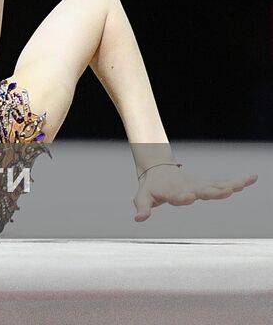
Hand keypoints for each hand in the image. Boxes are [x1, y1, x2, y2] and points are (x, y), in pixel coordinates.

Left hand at [133, 165, 257, 221]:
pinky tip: (252, 179)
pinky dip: (238, 181)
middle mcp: (189, 187)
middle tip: (225, 192)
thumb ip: (142, 207)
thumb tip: (138, 219)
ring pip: (216, 186)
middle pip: (202, 190)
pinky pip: (223, 184)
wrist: (157, 169)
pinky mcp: (206, 185)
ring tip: (243, 185)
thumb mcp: (142, 197)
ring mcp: (199, 185)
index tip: (189, 196)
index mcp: (173, 191)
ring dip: (230, 186)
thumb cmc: (150, 187)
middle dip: (212, 191)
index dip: (183, 196)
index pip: (178, 195)